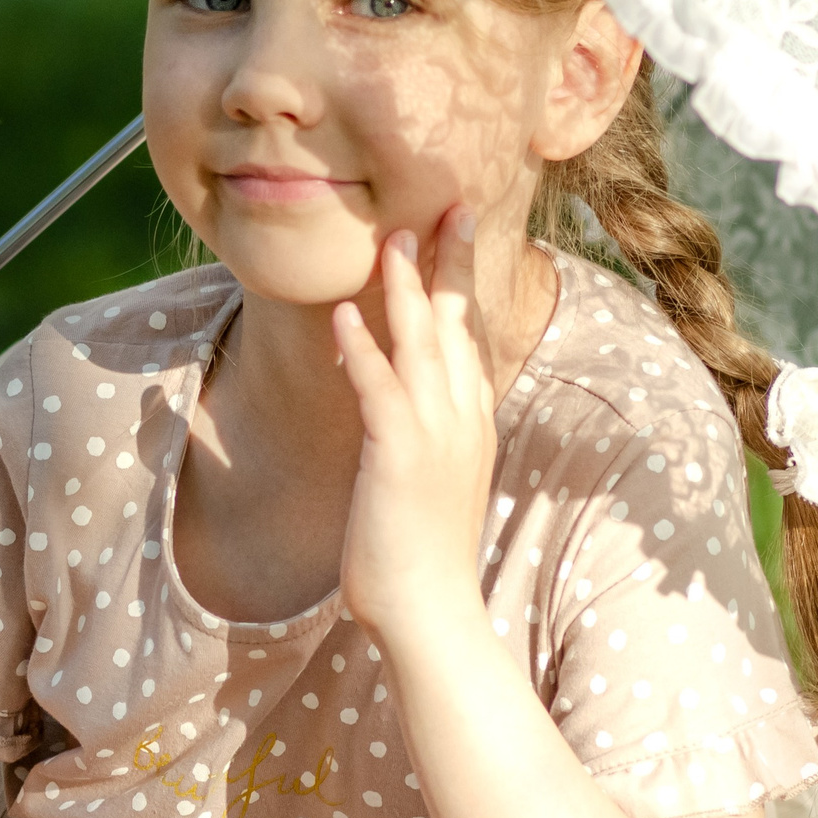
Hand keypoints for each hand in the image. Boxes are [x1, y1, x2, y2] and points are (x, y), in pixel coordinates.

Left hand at [331, 210, 498, 642]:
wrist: (431, 612)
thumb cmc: (422, 555)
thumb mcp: (431, 481)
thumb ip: (424, 435)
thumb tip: (401, 410)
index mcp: (472, 422)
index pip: (470, 336)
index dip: (462, 282)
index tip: (457, 232)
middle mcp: (463, 419)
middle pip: (458, 324)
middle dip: (448, 262)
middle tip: (447, 205)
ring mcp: (436, 435)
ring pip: (424, 343)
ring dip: (406, 287)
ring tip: (391, 236)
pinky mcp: (398, 455)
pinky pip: (379, 389)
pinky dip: (363, 348)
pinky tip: (346, 313)